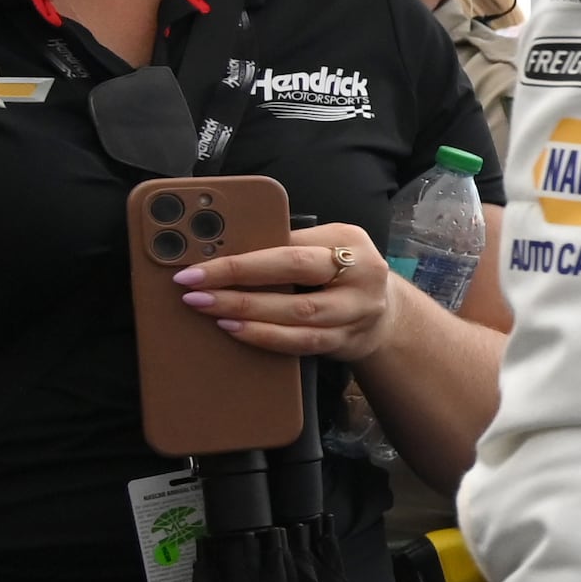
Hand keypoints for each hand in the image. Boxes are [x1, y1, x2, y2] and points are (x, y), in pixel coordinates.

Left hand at [179, 222, 403, 360]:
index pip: (287, 246)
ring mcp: (358, 310)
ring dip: (247, 312)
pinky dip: (266, 337)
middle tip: (193, 290)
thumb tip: (221, 249)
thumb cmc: (341, 274)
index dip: (240, 258)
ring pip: (298, 313)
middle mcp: (361, 273)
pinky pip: (303, 342)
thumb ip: (287, 245)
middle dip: (237, 281)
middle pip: (295, 273)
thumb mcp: (325, 247)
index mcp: (348, 240)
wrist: (387, 314)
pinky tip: (237, 331)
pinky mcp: (348, 340)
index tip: (197, 267)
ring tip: (209, 310)